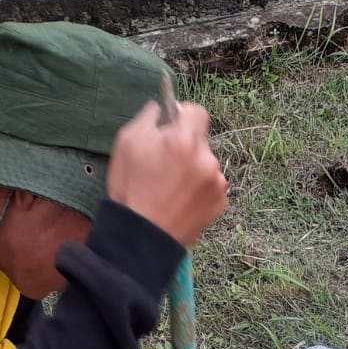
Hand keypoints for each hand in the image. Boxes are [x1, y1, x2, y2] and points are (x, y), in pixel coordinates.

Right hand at [108, 100, 227, 246]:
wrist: (141, 238)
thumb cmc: (130, 189)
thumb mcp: (127, 143)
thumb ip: (148, 117)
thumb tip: (162, 109)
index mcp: (185, 140)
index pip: (198, 112)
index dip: (183, 117)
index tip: (171, 129)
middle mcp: (208, 159)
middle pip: (200, 141)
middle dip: (185, 147)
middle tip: (163, 166)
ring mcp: (217, 183)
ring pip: (206, 165)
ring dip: (193, 170)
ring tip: (170, 188)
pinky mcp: (220, 204)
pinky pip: (211, 187)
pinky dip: (198, 191)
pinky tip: (179, 201)